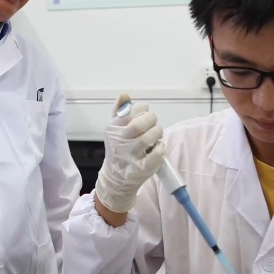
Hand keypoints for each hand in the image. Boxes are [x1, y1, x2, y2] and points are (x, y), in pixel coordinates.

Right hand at [94, 93, 166, 213]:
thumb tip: (125, 95)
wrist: (116, 178)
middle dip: (151, 119)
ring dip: (157, 133)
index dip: (142, 109)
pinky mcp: (142, 169)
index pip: (129, 111)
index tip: (144, 113)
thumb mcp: (114, 130)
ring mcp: (130, 157)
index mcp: (113, 129)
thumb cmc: (118, 149)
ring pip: (149, 138)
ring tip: (155, 136)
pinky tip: (157, 147)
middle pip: (139, 124)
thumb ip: (119, 111)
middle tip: (152, 124)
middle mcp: (119, 142)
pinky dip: (160, 148)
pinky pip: (156, 154)